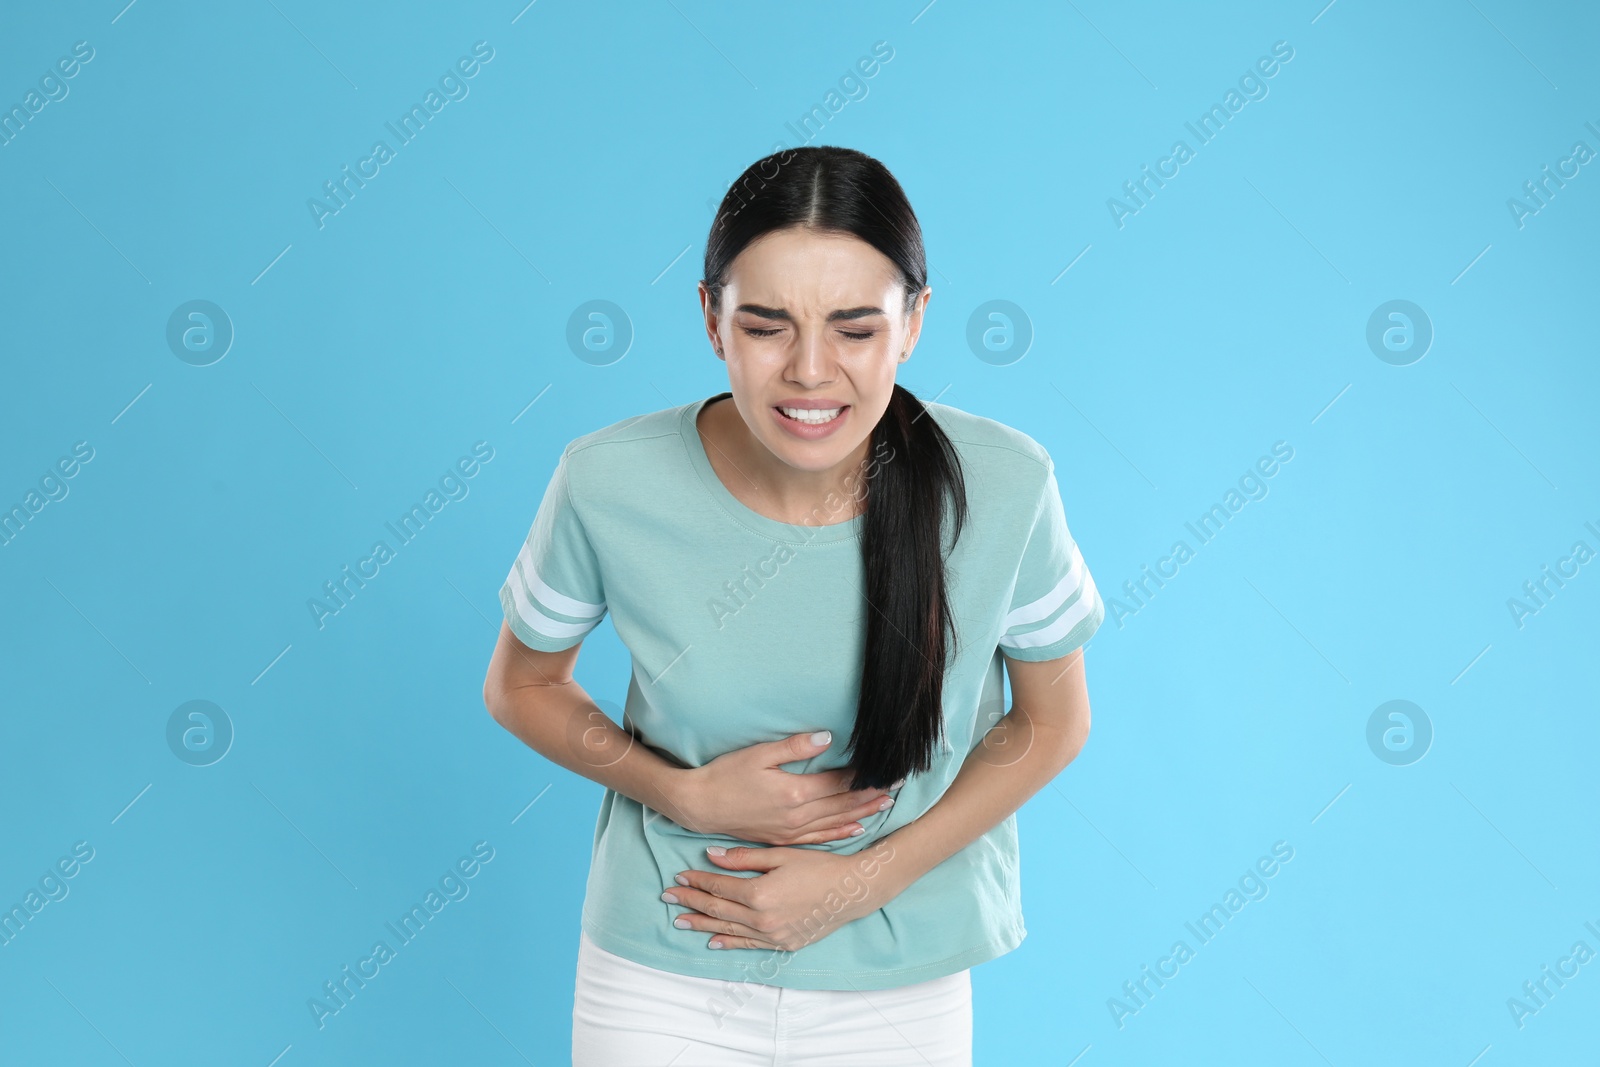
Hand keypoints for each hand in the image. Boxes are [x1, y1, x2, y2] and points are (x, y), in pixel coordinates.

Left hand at [662, 841, 902, 951]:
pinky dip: (728, 942)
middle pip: (717, 910)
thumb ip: (744, 858)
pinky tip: (712, 940)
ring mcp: (772, 935)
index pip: (718, 888)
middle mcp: (762, 919)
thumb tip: (711, 855)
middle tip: (668, 897)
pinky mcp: (783, 944)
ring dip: (702, 925)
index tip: (679, 876)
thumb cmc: (818, 867)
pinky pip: (749, 944)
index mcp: (759, 894)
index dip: (697, 881)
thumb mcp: (780, 854)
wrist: (851, 891)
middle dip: (690, 903)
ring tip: (679, 921)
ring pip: (728, 930)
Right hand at [676, 731, 901, 845]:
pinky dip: (841, 834)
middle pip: (844, 804)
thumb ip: (795, 746)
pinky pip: (820, 839)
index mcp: (795, 792)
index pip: (840, 782)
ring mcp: (791, 831)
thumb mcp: (759, 754)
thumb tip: (828, 737)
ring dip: (863, 813)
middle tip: (899, 786)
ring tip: (886, 805)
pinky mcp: (783, 839)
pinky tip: (856, 830)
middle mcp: (798, 816)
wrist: (699, 807)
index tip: (888, 768)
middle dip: (872, 794)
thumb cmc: (726, 775)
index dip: (866, 775)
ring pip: (836, 823)